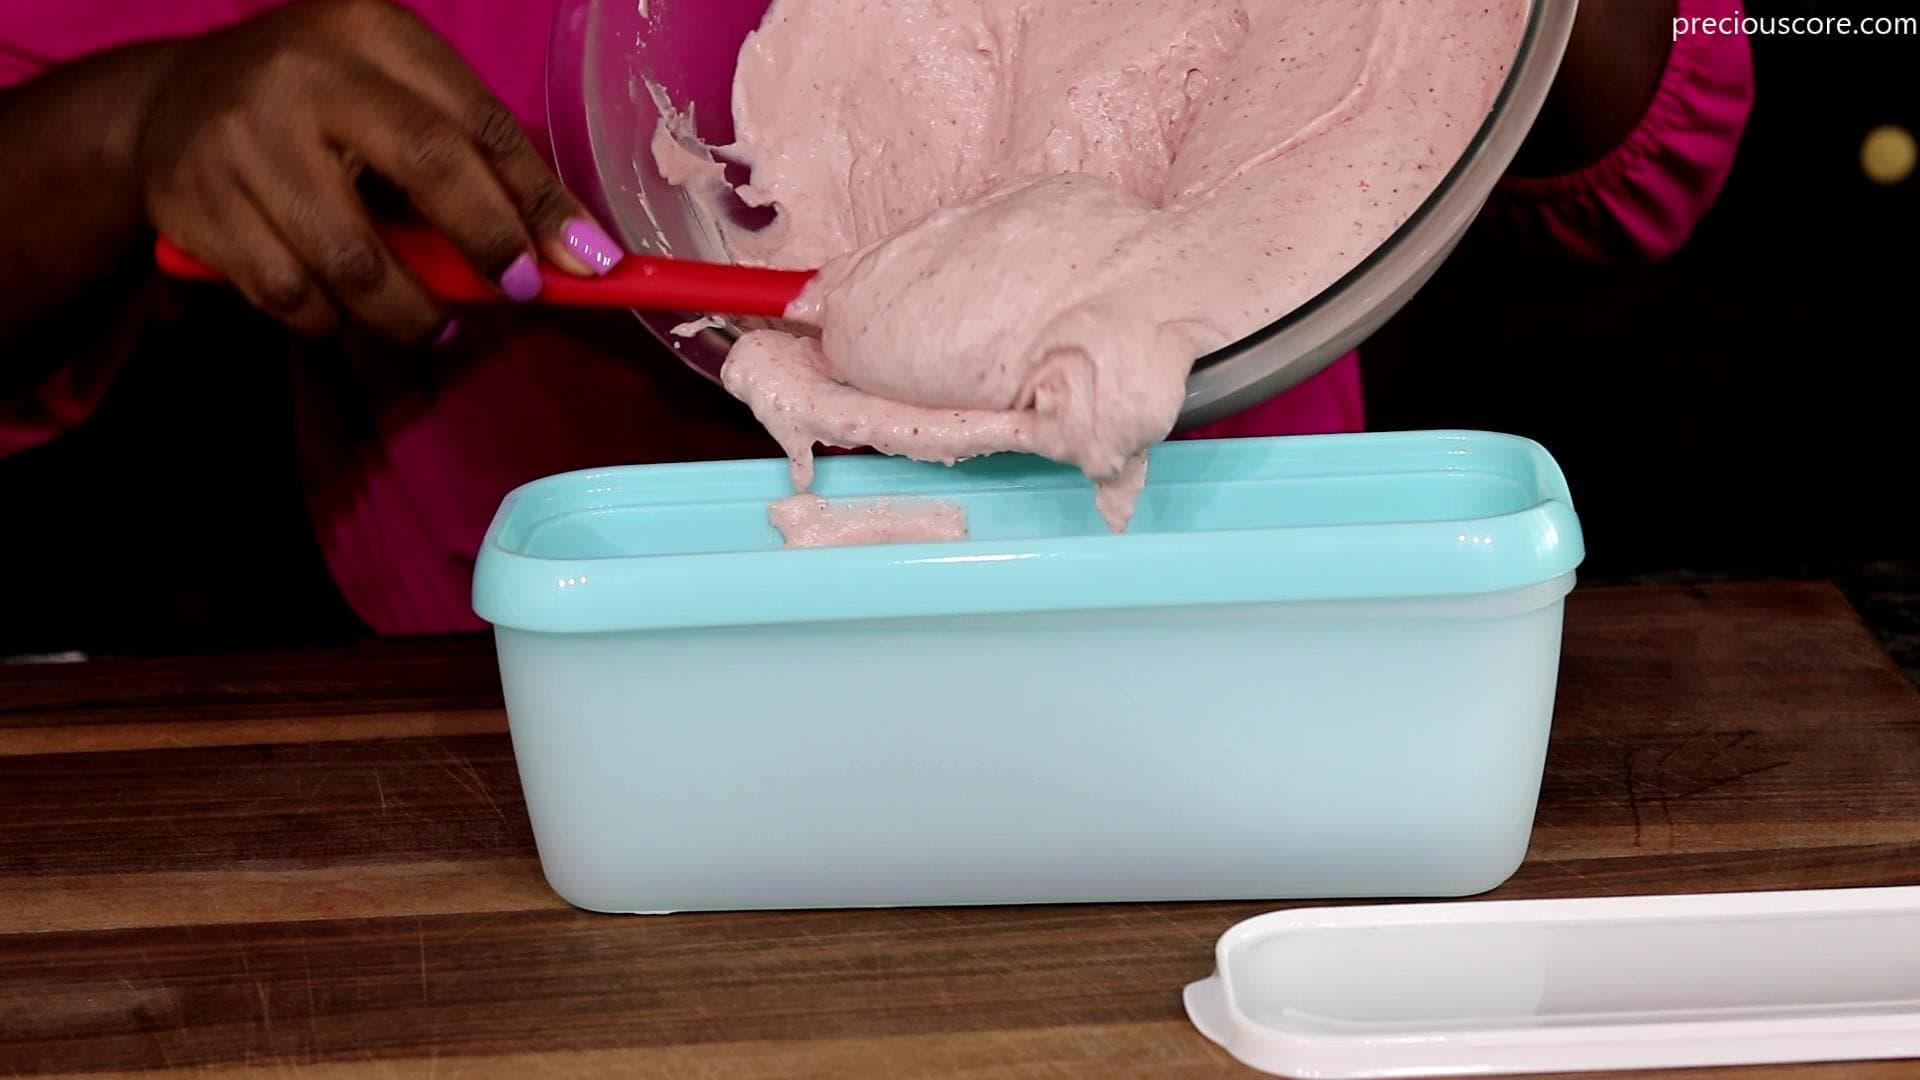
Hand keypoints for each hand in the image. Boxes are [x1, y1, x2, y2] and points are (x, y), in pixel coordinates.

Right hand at [133, 0, 622, 342]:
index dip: (539, 199)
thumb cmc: (319, 109)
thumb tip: (572, 254)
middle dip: (487, 244)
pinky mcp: (196, 203)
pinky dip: (332, 320)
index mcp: (369, 32)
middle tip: (515, 292)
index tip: (587, 261)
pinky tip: (343, 310)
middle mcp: (303, 73)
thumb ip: (474, 160)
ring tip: (430, 322)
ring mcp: (241, 137)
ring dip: (409, 311)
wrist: (169, 104)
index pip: (479, 122)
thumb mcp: (394, 98)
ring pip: (353, 259)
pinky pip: (291, 294)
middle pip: (426, 167)